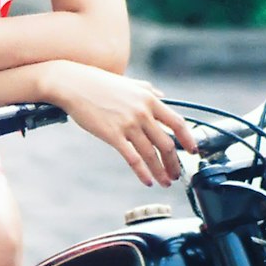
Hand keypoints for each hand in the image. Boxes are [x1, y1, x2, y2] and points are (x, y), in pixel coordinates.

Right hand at [46, 61, 200, 187]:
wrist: (73, 84)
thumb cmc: (98, 83)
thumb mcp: (129, 82)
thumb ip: (148, 89)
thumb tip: (162, 95)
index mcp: (149, 99)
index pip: (177, 122)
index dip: (188, 139)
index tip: (192, 150)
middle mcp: (142, 112)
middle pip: (166, 143)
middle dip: (174, 163)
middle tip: (176, 174)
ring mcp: (128, 124)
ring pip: (152, 154)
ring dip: (161, 171)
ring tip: (165, 182)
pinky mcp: (113, 135)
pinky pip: (133, 158)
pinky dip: (142, 172)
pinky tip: (147, 181)